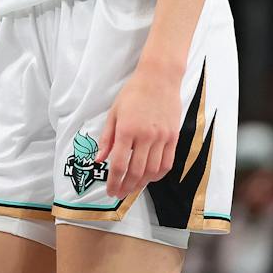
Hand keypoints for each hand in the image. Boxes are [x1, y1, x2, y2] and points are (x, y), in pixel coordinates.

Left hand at [98, 60, 180, 199]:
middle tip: (120, 194)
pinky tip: (150, 178)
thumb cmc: (133, 93)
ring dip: (142, 184)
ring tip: (133, 188)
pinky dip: (159, 174)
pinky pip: (168, 163)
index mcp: (126, 130)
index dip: (114, 181)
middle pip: (136, 171)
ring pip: (153, 171)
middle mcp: (145, 136)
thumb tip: (99, 159)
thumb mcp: (114, 112)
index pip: (119, 164)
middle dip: (126, 187)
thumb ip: (107, 138)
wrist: (159, 78)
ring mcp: (162, 137)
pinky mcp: (173, 137)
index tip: (110, 191)